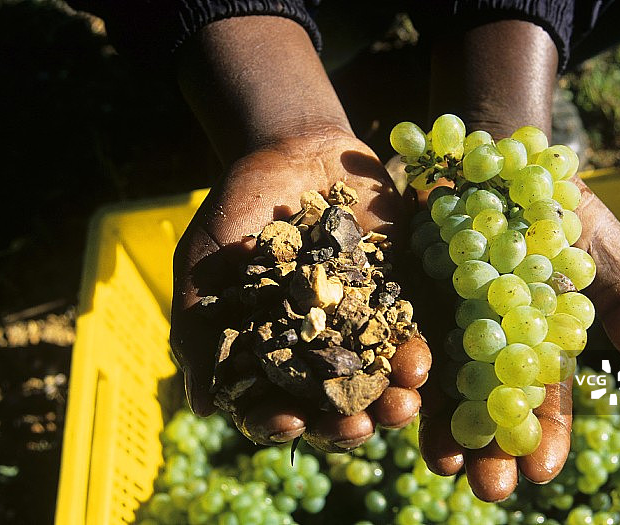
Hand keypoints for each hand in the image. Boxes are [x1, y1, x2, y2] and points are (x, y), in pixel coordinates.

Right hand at [170, 130, 433, 450]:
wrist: (293, 150)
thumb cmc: (237, 208)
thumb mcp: (205, 262)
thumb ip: (200, 327)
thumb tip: (201, 406)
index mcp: (266, 349)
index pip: (270, 402)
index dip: (279, 421)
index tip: (290, 423)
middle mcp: (315, 347)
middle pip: (331, 401)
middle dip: (346, 422)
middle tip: (359, 430)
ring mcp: (357, 323)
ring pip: (376, 376)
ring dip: (391, 398)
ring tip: (402, 406)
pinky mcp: (394, 294)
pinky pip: (407, 330)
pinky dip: (413, 350)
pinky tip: (419, 364)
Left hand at [417, 175, 619, 500]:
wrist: (496, 160)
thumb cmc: (555, 207)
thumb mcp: (599, 248)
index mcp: (535, 342)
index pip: (542, 400)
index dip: (544, 437)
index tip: (541, 471)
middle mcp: (487, 343)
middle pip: (487, 405)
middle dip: (488, 448)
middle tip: (487, 487)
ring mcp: (445, 323)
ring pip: (442, 385)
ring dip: (441, 425)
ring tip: (442, 460)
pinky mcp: (407, 297)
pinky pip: (402, 339)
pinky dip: (403, 369)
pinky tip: (402, 396)